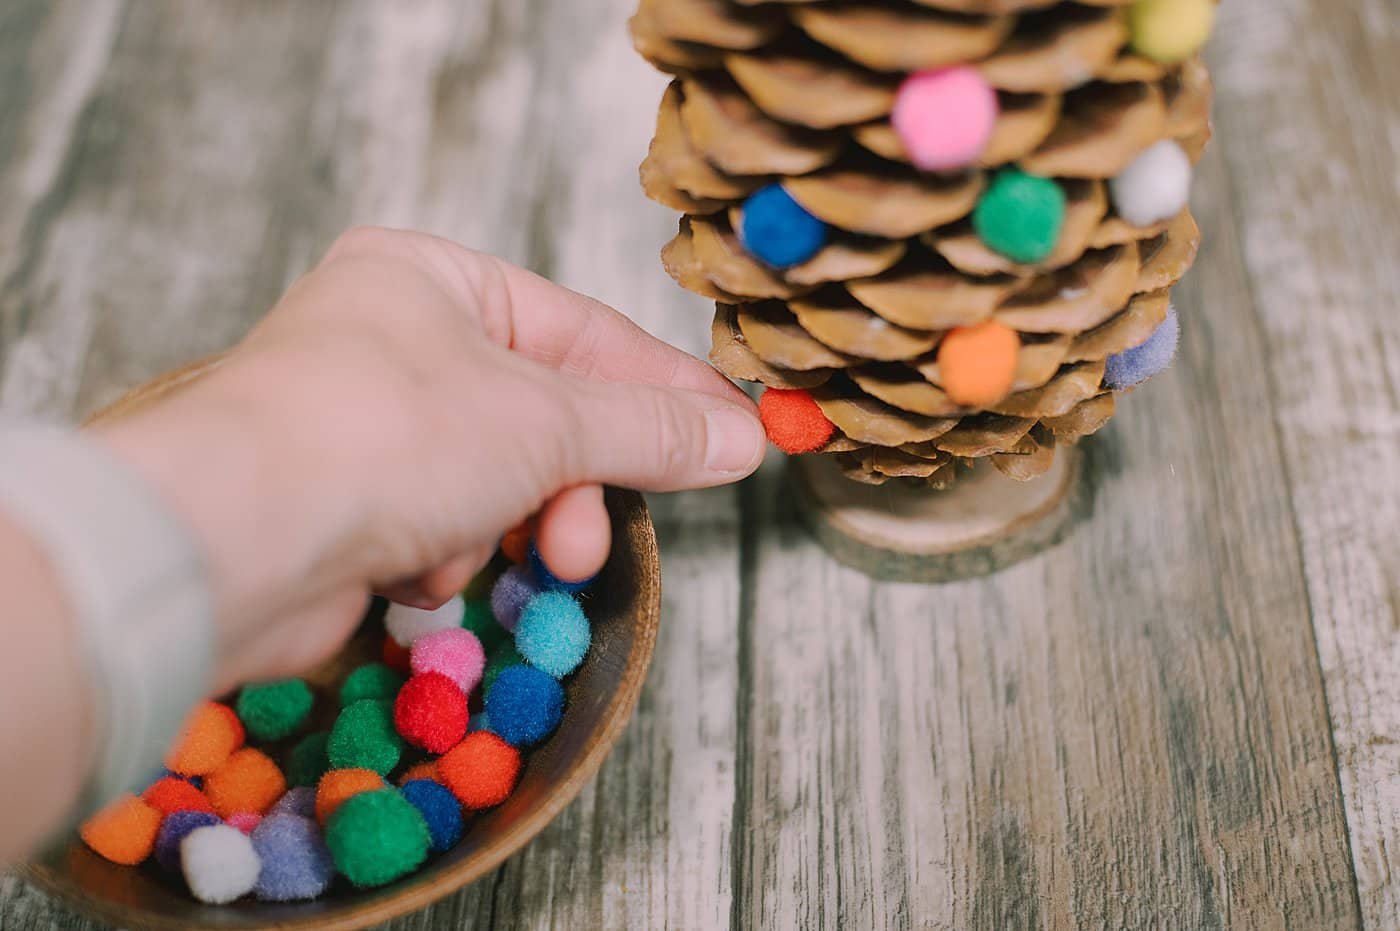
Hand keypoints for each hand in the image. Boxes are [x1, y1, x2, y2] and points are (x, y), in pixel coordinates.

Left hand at [93, 227, 763, 689]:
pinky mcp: (340, 506)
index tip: (735, 436)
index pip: (582, 332)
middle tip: (584, 543)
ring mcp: (361, 425)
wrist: (229, 543)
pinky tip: (407, 570)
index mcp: (430, 279)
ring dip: (497, 528)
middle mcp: (391, 341)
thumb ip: (647, 430)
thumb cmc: (387, 436)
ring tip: (476, 552)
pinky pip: (436, 528)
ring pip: (492, 482)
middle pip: (538, 416)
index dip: (663, 390)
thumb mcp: (544, 422)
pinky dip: (437, 558)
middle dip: (567, 488)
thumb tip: (745, 437)